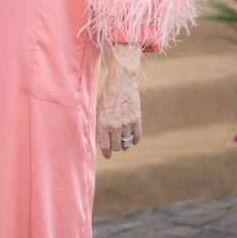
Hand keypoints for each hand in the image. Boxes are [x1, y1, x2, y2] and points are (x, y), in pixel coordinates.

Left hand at [96, 44, 141, 159]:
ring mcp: (126, 123)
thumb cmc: (107, 95)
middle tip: (115, 145)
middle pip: (116, 147)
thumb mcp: (99, 109)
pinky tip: (133, 139)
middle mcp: (114, 125)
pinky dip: (135, 140)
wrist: (122, 82)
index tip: (107, 156)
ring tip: (123, 142)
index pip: (105, 146)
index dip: (106, 153)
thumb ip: (100, 126)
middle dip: (115, 147)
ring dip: (125, 144)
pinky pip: (137, 136)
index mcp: (102, 123)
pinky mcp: (136, 119)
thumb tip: (101, 142)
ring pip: (127, 143)